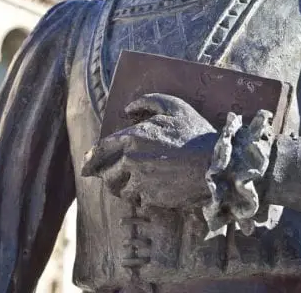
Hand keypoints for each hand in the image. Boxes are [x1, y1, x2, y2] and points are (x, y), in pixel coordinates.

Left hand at [82, 94, 216, 210]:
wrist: (214, 164)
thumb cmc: (194, 133)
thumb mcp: (174, 106)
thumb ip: (148, 101)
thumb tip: (128, 109)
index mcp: (134, 137)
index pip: (102, 149)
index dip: (91, 157)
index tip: (86, 164)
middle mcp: (132, 160)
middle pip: (106, 172)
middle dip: (105, 174)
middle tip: (107, 175)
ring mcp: (140, 181)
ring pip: (119, 188)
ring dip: (121, 186)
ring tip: (127, 183)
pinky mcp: (150, 198)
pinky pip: (138, 198)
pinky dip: (140, 195)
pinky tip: (149, 188)